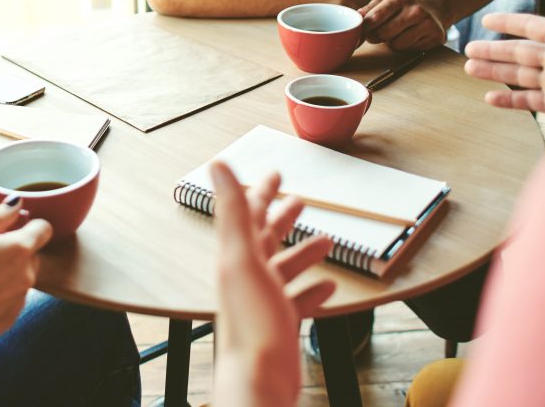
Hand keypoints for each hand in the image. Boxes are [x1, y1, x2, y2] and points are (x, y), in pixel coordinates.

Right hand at [0, 201, 52, 346]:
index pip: (43, 229)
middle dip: (15, 251)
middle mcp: (27, 274)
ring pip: (20, 278)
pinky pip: (11, 300)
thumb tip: (17, 203)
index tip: (14, 226)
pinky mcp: (9, 319)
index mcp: (19, 249)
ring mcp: (19, 299)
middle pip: (31, 255)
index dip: (31, 225)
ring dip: (6, 273)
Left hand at [212, 162, 334, 406]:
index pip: (249, 214)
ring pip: (284, 268)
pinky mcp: (279, 325)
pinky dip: (311, 289)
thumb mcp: (242, 257)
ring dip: (303, 252)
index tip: (276, 174)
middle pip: (266, 239)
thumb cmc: (252, 322)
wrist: (260, 379)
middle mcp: (247, 276)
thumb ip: (233, 210)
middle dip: (282, 217)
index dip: (263, 191)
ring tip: (325, 240)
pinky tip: (326, 285)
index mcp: (237, 256)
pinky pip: (297, 301)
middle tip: (299, 201)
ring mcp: (263, 302)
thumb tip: (217, 164)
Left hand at [360, 0, 446, 51]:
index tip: (358, 36)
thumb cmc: (404, 9)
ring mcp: (427, 23)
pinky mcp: (436, 37)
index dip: (363, 30)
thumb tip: (355, 16)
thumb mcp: (386, 3)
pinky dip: (406, 48)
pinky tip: (410, 38)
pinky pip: (410, 50)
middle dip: (376, 38)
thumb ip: (369, 10)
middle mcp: (415, 9)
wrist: (435, 10)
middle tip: (377, 35)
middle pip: (383, 34)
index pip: (374, 18)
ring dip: (392, 44)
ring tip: (397, 35)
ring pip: (396, 45)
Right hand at [464, 0, 544, 128]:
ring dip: (494, 72)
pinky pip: (527, 101)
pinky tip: (489, 98)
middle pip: (519, 52)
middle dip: (493, 50)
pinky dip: (508, 99)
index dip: (508, 23)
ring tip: (470, 69)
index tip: (486, 19)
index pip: (531, 27)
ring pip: (518, 76)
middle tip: (468, 49)